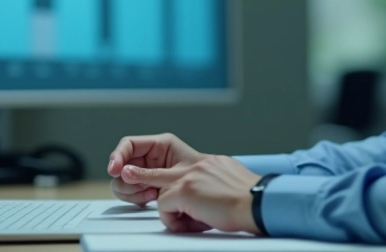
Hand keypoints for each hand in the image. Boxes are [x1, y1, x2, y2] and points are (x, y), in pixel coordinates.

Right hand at [107, 133, 206, 205]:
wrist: (223, 197)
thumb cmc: (208, 180)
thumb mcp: (178, 175)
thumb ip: (150, 174)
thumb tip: (125, 172)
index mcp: (161, 145)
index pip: (129, 144)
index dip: (118, 156)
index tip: (114, 170)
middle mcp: (153, 157)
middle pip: (123, 165)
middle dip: (128, 179)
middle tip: (144, 188)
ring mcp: (150, 173)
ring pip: (125, 180)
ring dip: (134, 191)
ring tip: (153, 195)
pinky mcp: (151, 187)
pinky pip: (134, 191)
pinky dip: (138, 197)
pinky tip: (151, 199)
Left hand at [121, 155, 262, 233]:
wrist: (258, 203)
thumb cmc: (252, 203)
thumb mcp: (232, 187)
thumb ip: (214, 186)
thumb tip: (205, 200)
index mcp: (213, 163)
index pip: (186, 167)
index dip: (175, 178)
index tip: (169, 184)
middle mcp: (199, 164)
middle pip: (162, 171)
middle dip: (142, 175)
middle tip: (126, 174)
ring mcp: (190, 175)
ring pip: (163, 192)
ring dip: (172, 211)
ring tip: (194, 222)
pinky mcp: (185, 189)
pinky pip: (164, 206)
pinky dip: (173, 220)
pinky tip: (193, 224)